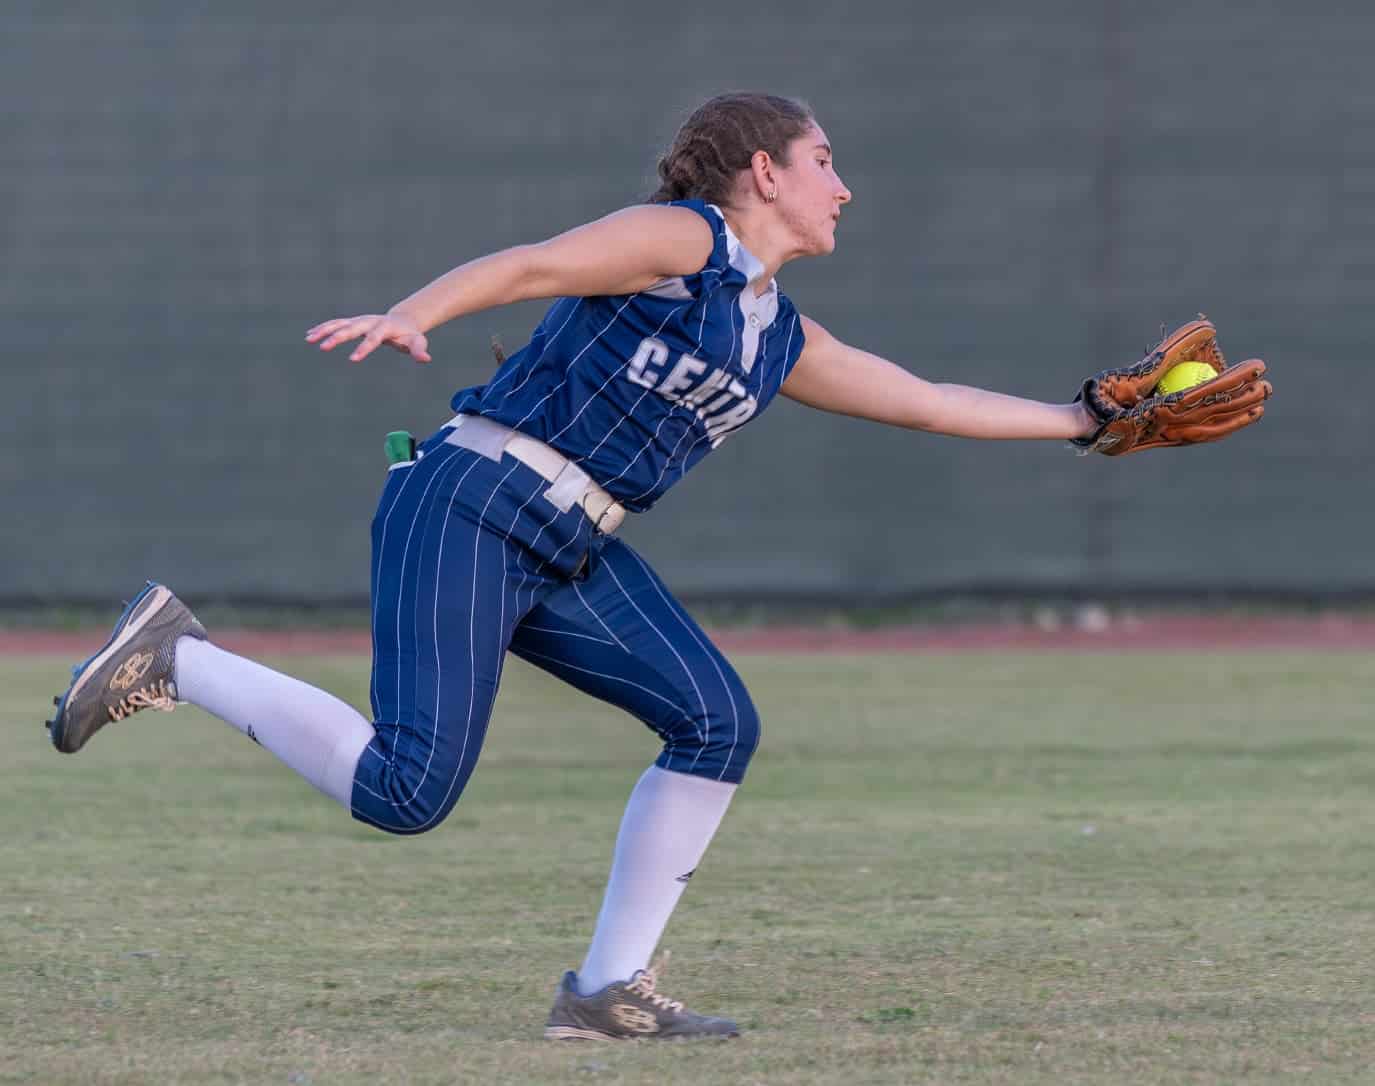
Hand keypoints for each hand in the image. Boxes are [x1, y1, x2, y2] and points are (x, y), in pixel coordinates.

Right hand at [305, 312, 431, 362]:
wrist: (403, 321)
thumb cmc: (410, 335)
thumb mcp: (417, 342)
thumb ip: (419, 350)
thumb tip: (425, 359)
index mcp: (384, 327)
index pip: (373, 338)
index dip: (364, 348)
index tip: (352, 360)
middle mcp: (369, 321)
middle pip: (351, 328)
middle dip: (337, 338)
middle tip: (323, 348)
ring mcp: (359, 320)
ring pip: (339, 323)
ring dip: (324, 330)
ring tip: (309, 339)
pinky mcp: (353, 322)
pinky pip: (336, 324)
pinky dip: (323, 328)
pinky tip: (310, 335)